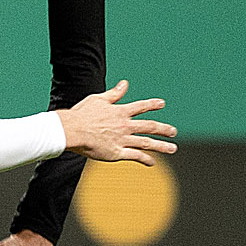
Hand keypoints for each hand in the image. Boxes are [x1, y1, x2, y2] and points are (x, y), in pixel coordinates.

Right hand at [57, 81, 176, 164]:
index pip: (141, 106)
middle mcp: (125, 125)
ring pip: (147, 143)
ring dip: (161, 146)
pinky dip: (145, 159)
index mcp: (120, 111)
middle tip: (173, 131)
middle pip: (150, 126)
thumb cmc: (81, 114)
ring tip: (172, 148)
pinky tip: (152, 162)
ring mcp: (122, 139)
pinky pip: (135, 156)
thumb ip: (114, 94)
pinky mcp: (117, 153)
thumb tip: (125, 83)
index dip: (152, 104)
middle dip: (164, 129)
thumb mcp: (98, 99)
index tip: (161, 103)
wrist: (72, 130)